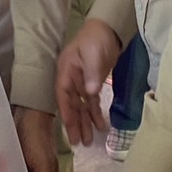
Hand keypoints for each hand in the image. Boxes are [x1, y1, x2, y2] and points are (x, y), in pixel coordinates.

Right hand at [56, 19, 122, 145]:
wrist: (108, 29)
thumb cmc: (96, 38)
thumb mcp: (93, 54)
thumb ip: (92, 74)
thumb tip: (90, 93)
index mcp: (66, 70)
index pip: (63, 94)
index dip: (66, 112)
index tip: (70, 128)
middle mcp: (71, 78)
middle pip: (72, 104)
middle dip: (75, 123)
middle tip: (79, 143)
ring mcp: (81, 82)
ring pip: (81, 106)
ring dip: (85, 122)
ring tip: (88, 140)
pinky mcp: (92, 83)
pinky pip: (92, 102)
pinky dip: (96, 113)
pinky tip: (101, 126)